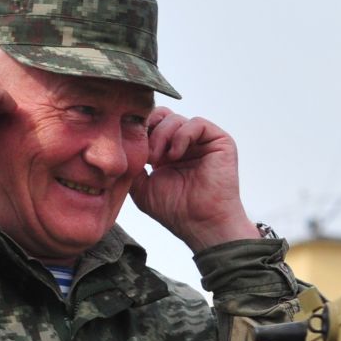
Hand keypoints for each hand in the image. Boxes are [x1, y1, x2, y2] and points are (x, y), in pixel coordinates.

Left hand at [130, 108, 257, 250]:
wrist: (201, 224)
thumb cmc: (175, 210)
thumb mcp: (140, 186)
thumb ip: (131, 164)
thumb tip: (120, 146)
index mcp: (168, 152)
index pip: (151, 126)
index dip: (139, 131)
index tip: (129, 147)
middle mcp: (186, 144)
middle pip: (162, 116)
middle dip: (149, 130)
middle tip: (145, 155)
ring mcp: (203, 142)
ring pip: (177, 118)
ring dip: (162, 136)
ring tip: (157, 159)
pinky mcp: (220, 142)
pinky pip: (196, 123)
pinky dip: (181, 135)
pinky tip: (175, 155)